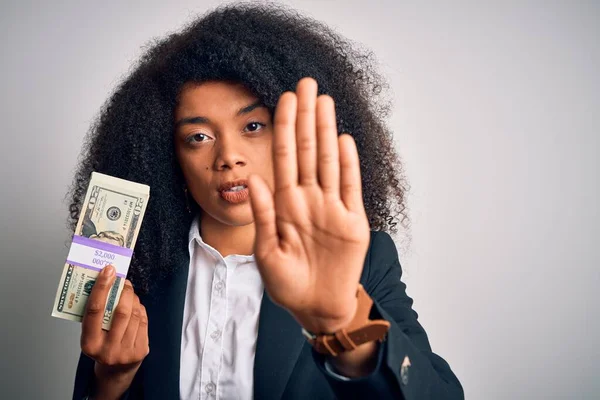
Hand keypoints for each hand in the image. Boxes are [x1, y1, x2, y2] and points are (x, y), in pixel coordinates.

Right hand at [80, 265, 148, 398]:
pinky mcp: (141, 351)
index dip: (102, 288)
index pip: (95, 311)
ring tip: (129, 292)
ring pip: (134, 315)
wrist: (115, 371)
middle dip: (124, 291)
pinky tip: (136, 305)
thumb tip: (105, 282)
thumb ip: (96, 314)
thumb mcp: (91, 334)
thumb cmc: (101, 345)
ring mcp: (126, 352)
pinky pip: (143, 322)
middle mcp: (108, 350)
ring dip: (133, 299)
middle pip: (120, 311)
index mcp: (89, 344)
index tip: (108, 271)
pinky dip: (140, 309)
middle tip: (123, 280)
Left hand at [247, 77, 370, 333]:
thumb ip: (263, 213)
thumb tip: (253, 178)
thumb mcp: (266, 250)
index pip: (284, 157)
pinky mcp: (353, 222)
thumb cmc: (287, 283)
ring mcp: (331, 208)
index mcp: (285, 204)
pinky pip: (350, 187)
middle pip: (308, 150)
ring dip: (326, 130)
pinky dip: (348, 164)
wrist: (316, 308)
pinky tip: (343, 139)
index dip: (284, 128)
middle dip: (306, 117)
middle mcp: (308, 199)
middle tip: (306, 84)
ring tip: (324, 101)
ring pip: (329, 161)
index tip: (283, 99)